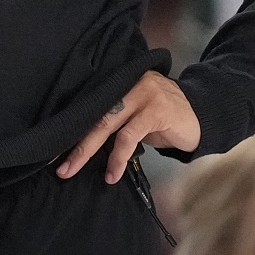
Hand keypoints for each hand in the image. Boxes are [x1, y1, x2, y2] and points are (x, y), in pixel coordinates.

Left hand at [57, 71, 199, 184]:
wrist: (203, 114)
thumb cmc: (165, 116)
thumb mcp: (136, 114)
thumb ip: (115, 119)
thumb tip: (84, 142)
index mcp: (119, 80)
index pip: (89, 103)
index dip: (70, 125)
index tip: (51, 147)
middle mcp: (127, 81)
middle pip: (93, 112)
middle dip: (73, 140)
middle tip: (58, 164)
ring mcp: (142, 93)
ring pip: (106, 123)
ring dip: (87, 150)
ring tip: (73, 170)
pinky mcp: (155, 109)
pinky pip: (129, 136)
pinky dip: (117, 157)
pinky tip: (112, 174)